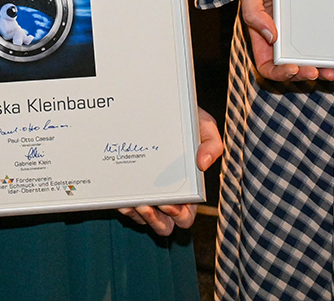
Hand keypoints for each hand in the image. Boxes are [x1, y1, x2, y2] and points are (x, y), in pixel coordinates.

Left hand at [117, 109, 221, 235]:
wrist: (162, 108)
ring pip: (144, 221)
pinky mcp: (131, 189)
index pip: (186, 216)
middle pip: (165, 226)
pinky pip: (127, 209)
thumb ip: (212, 143)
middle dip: (156, 220)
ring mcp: (149, 194)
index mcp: (189, 190)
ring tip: (134, 201)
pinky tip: (121, 198)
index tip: (168, 203)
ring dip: (138, 215)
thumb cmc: (187, 122)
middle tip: (147, 205)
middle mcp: (169, 196)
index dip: (178, 215)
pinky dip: (124, 207)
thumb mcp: (204, 126)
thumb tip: (203, 163)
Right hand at [235, 0, 333, 82]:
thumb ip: (253, 10)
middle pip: (292, 64)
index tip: (294, 69)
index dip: (279, 72)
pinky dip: (331, 46)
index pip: (266, 62)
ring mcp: (296, 22)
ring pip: (309, 54)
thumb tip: (270, 36)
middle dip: (307, 73)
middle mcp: (279, 28)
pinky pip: (321, 34)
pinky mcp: (311, 12)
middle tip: (323, 73)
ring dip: (322, 66)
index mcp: (260, 27)